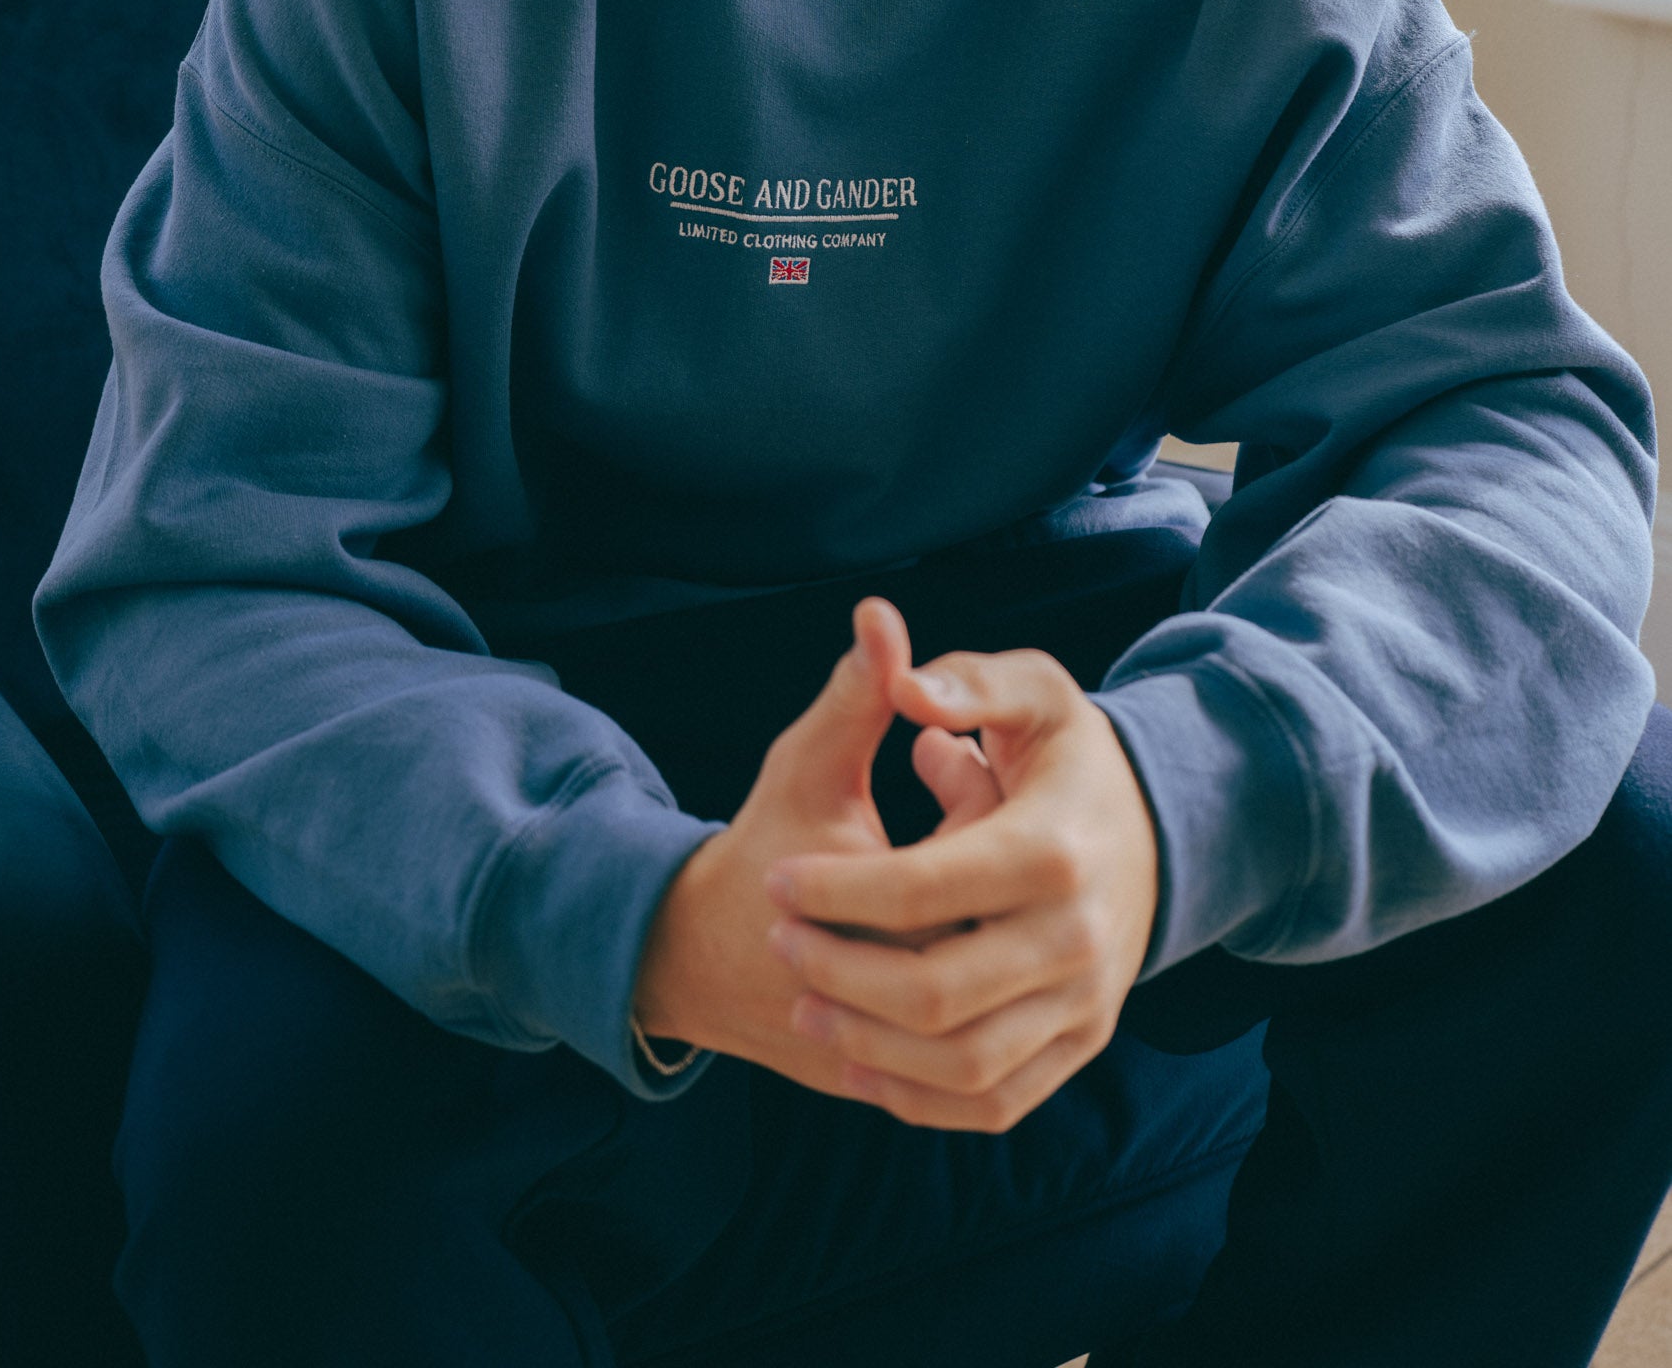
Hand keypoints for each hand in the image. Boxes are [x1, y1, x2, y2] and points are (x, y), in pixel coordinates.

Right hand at [632, 598, 1001, 1093]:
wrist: (707, 956)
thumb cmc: (764, 844)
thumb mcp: (808, 761)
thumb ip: (856, 693)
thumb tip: (882, 616)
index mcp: (889, 914)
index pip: (983, 852)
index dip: (974, 793)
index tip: (944, 764)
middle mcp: (906, 995)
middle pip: (1001, 916)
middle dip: (981, 857)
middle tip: (957, 814)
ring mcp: (912, 1053)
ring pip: (1000, 988)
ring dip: (988, 919)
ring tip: (951, 877)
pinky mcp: (911, 1092)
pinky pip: (986, 1052)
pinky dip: (986, 986)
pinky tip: (949, 931)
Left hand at [763, 622, 1159, 1132]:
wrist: (1155, 826)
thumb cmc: (1064, 752)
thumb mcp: (1029, 691)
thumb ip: (964, 683)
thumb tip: (902, 681)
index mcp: (1053, 847)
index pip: (923, 887)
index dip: (837, 891)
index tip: (779, 880)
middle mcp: (1077, 936)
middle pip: (936, 992)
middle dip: (839, 975)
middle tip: (781, 940)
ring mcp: (1086, 1000)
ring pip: (964, 1063)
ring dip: (869, 1047)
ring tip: (807, 1006)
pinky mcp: (1082, 1042)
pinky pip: (997, 1101)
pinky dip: (922, 1099)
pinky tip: (860, 1062)